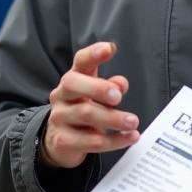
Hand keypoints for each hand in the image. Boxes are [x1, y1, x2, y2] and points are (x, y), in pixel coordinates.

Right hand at [40, 42, 139, 168]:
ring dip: (112, 118)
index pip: (80, 61)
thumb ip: (110, 87)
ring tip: (133, 122)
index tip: (109, 49)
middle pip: (73, 84)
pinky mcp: (63, 141)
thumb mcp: (97, 98)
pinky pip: (91, 141)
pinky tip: (129, 138)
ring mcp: (59, 118)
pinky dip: (114, 141)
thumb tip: (120, 83)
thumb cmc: (82, 111)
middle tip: (118, 96)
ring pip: (84, 114)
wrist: (59, 142)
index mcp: (73, 79)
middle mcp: (61, 95)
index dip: (93, 53)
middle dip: (97, 88)